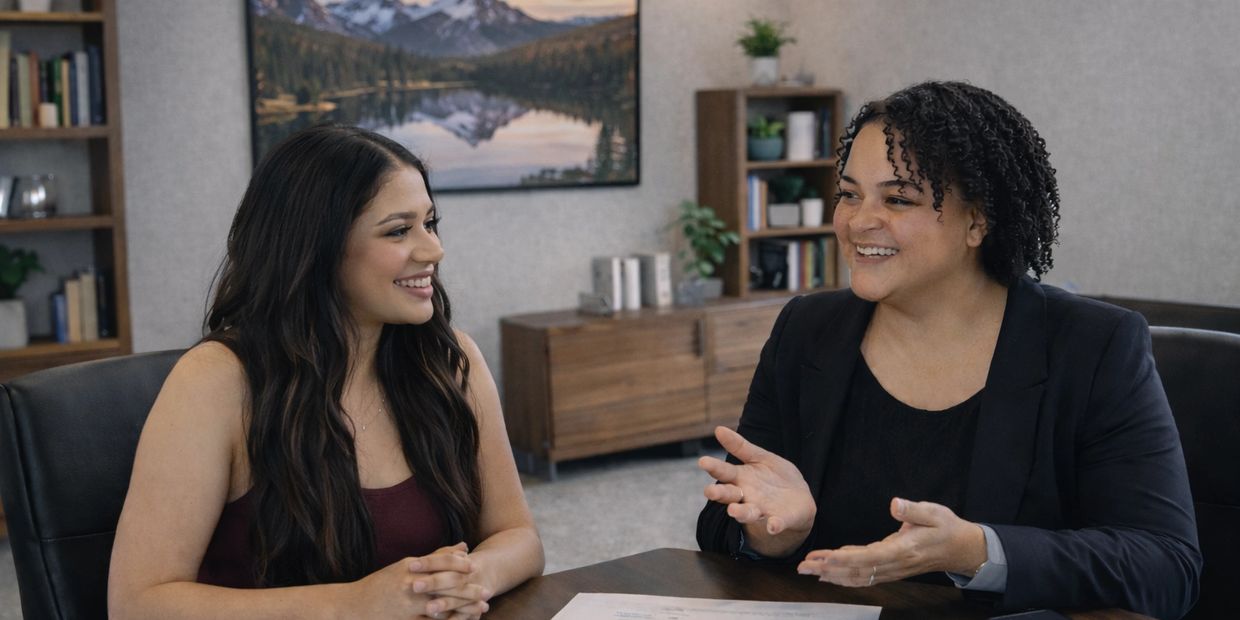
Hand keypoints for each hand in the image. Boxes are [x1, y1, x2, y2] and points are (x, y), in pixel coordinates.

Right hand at [346, 543, 489, 618]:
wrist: (353, 607)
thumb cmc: (381, 585)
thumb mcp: (406, 567)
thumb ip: (436, 556)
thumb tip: (463, 545)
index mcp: (410, 567)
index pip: (439, 561)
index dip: (458, 564)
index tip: (475, 566)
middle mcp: (409, 584)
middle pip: (445, 584)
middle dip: (468, 589)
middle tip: (486, 592)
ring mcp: (407, 605)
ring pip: (442, 606)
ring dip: (464, 608)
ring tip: (481, 609)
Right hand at [698, 426, 815, 555]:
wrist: (799, 498)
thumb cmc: (774, 477)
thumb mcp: (760, 458)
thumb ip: (740, 446)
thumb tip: (718, 429)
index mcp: (741, 478)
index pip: (724, 472)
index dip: (714, 467)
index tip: (703, 461)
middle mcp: (746, 496)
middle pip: (729, 495)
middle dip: (720, 494)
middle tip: (710, 491)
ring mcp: (761, 510)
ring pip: (747, 512)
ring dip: (740, 512)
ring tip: (733, 510)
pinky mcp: (779, 520)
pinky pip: (775, 524)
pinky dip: (773, 525)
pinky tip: (772, 526)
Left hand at [796, 497, 985, 586]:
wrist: (960, 549)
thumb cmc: (946, 528)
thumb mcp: (934, 512)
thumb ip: (913, 510)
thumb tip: (894, 504)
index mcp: (903, 550)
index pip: (869, 557)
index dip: (844, 559)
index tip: (823, 557)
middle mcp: (895, 564)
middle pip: (857, 571)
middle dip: (828, 569)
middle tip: (803, 566)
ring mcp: (892, 570)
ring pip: (858, 577)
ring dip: (831, 574)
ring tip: (808, 570)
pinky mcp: (889, 569)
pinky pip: (863, 576)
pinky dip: (843, 576)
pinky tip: (828, 573)